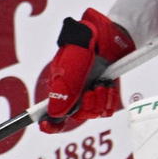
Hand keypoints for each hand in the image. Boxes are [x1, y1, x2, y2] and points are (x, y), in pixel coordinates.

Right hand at [38, 8, 134, 132]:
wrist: (109, 32)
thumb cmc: (85, 42)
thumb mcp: (72, 63)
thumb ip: (64, 88)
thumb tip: (55, 114)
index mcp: (59, 87)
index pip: (50, 113)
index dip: (48, 124)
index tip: (48, 126)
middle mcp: (74, 92)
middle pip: (75, 117)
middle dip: (85, 107)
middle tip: (91, 90)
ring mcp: (90, 92)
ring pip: (93, 114)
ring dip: (99, 101)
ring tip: (101, 84)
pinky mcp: (105, 91)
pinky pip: (107, 108)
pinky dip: (109, 99)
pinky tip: (109, 85)